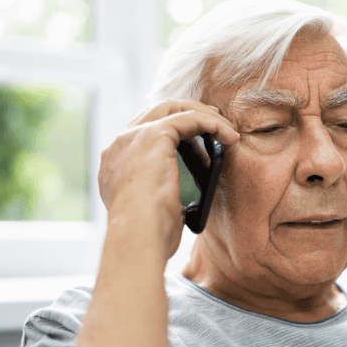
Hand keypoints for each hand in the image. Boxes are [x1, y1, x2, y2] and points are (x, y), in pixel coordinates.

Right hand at [98, 99, 239, 258]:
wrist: (137, 237)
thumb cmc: (149, 237)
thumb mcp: (153, 211)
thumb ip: (162, 197)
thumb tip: (184, 202)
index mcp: (116, 164)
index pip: (143, 133)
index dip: (173, 131)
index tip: (197, 140)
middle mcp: (120, 145)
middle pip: (156, 112)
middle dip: (188, 113)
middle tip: (215, 124)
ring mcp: (134, 137)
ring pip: (173, 108)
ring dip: (204, 115)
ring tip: (228, 129)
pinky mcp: (154, 136)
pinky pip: (189, 118)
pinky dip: (212, 124)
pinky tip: (230, 136)